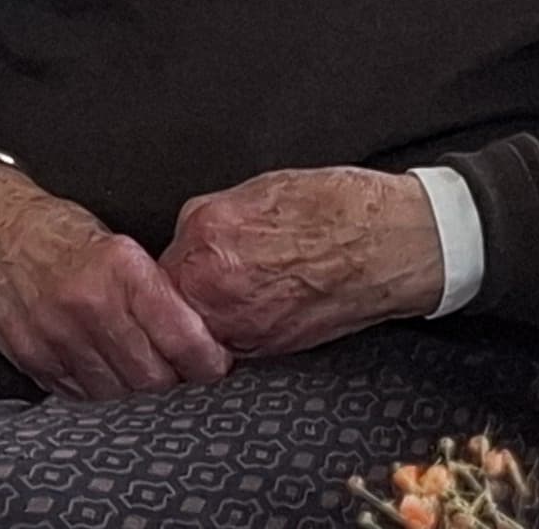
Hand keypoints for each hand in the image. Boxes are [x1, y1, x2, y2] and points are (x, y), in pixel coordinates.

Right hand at [0, 162, 229, 400]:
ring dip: (134, 385)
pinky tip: (101, 364)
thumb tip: (200, 330)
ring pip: (118, 391)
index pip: (181, 336)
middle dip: (172, 377)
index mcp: (118, 268)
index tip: (214, 362)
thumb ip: (154, 287)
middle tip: (177, 367)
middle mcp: (87, 304)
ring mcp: (56, 335)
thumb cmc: (58, 233)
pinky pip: (81, 393)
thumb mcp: (117, 242)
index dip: (206, 360)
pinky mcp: (32, 356)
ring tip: (136, 364)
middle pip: (153, 375)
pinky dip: (98, 385)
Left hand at [158, 166, 445, 358]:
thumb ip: (209, 218)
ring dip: (200, 321)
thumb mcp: (256, 189)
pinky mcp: (268, 349)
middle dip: (174, 298)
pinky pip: (229, 348)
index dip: (158, 268)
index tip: (171, 269)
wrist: (389, 243)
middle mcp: (215, 286)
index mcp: (206, 236)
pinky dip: (231, 336)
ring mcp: (240, 324)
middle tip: (199, 286)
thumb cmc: (336, 208)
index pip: (149, 266)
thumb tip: (189, 236)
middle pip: (164, 304)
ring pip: (193, 332)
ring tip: (231, 299)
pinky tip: (253, 312)